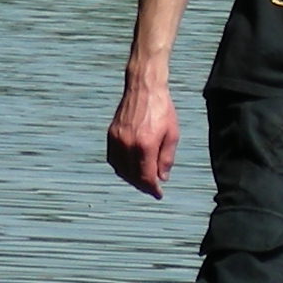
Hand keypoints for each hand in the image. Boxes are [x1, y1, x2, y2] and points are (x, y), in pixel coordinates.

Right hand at [107, 81, 179, 196]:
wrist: (144, 89)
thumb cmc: (162, 109)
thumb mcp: (172, 134)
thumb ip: (166, 158)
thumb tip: (162, 177)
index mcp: (145, 145)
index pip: (146, 176)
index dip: (152, 188)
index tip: (158, 194)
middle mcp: (127, 144)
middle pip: (132, 176)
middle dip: (142, 186)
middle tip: (152, 189)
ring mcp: (116, 140)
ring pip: (120, 169)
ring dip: (130, 178)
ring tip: (143, 181)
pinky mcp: (111, 134)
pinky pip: (113, 158)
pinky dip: (121, 167)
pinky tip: (131, 169)